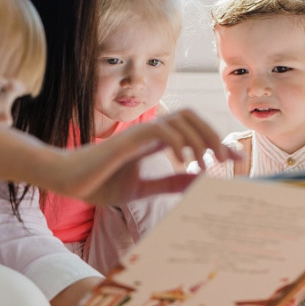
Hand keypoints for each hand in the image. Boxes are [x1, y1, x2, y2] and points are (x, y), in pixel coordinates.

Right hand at [58, 108, 240, 204]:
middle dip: (213, 134)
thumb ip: (170, 183)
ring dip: (199, 138)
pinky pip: (162, 130)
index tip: (234, 157)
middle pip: (191, 117)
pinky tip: (183, 161)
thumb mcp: (144, 188)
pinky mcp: (130, 138)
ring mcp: (140, 131)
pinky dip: (178, 142)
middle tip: (226, 158)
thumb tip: (198, 181)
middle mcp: (150, 131)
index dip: (216, 141)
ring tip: (204, 162)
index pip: (192, 130)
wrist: (70, 182)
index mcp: (155, 141)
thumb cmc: (101, 183)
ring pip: (181, 119)